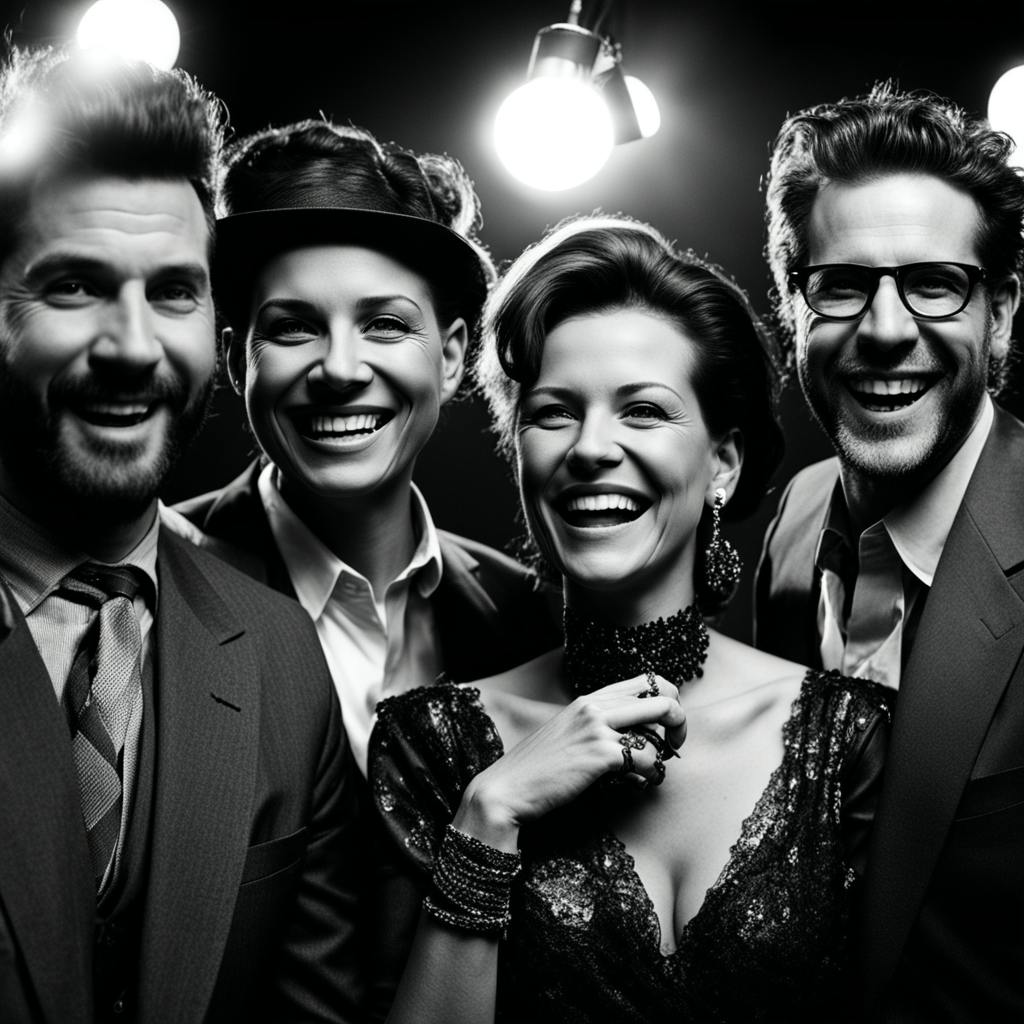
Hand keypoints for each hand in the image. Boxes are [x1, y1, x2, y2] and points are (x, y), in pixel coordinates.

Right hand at [455, 676, 684, 848]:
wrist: (508, 788)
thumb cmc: (538, 768)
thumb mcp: (568, 734)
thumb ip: (597, 726)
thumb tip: (636, 736)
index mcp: (588, 698)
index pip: (646, 681)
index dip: (666, 701)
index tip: (663, 727)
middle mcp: (594, 706)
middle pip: (662, 698)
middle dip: (679, 723)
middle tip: (673, 747)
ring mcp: (596, 728)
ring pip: (659, 727)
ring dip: (663, 754)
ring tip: (651, 772)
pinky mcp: (599, 754)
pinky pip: (646, 758)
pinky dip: (651, 774)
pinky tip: (639, 784)